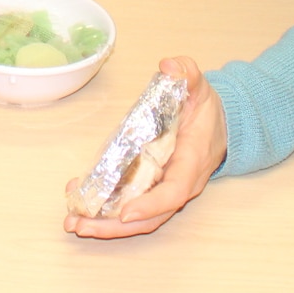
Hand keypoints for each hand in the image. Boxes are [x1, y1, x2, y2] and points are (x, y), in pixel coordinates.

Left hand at [64, 56, 226, 239]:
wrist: (221, 124)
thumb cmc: (207, 108)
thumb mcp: (199, 85)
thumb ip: (186, 73)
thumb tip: (168, 66)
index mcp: (192, 161)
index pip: (174, 191)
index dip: (150, 204)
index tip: (125, 212)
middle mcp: (180, 184)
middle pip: (151, 216)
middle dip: (116, 225)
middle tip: (80, 223)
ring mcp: (166, 189)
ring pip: (139, 218)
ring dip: (106, 225)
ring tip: (73, 222)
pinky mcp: (153, 188)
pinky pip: (132, 205)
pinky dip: (107, 211)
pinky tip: (80, 206)